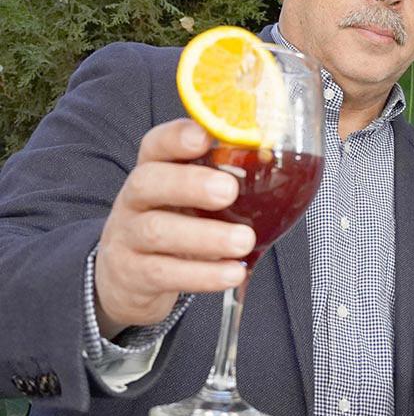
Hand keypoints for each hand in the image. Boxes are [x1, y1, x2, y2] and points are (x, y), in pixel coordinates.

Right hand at [94, 119, 253, 337]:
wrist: (129, 277)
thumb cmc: (178, 224)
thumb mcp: (192, 197)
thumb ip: (224, 181)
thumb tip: (282, 169)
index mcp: (155, 170)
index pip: (155, 144)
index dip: (175, 138)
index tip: (203, 137)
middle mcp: (135, 199)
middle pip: (148, 182)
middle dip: (190, 184)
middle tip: (229, 191)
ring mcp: (128, 237)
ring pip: (157, 231)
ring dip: (206, 236)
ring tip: (244, 240)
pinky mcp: (134, 274)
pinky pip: (164, 273)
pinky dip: (203, 274)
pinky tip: (232, 273)